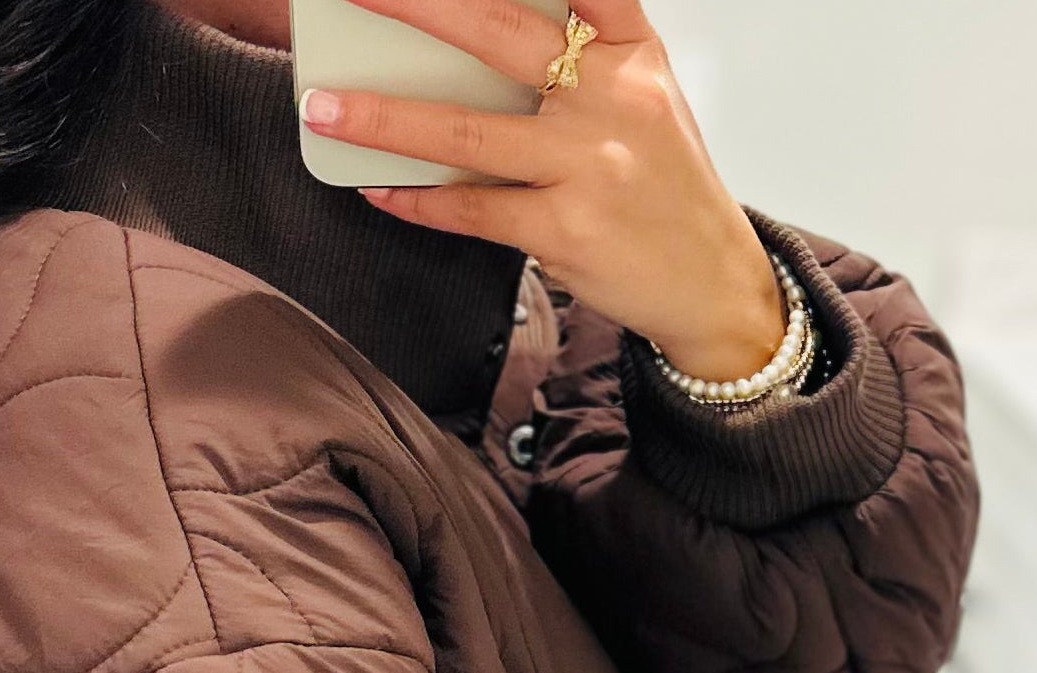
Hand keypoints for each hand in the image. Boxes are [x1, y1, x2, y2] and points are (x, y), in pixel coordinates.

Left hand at [298, 0, 784, 380]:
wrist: (711, 281)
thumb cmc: (664, 187)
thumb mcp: (643, 98)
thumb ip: (583, 58)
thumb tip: (474, 46)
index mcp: (633, 52)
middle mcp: (613, 98)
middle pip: (501, 33)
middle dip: (420, 5)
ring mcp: (587, 167)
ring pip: (468, 133)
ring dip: (385, 119)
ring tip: (325, 105)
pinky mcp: (564, 232)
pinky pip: (472, 210)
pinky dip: (418, 201)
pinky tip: (378, 188)